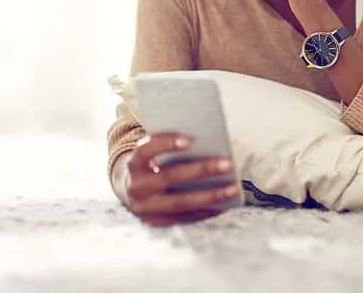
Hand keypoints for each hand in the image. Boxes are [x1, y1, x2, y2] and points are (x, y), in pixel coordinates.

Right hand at [115, 133, 240, 227]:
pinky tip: (225, 203)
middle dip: (201, 170)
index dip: (166, 143)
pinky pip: (185, 217)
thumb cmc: (151, 163)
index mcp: (133, 163)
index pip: (146, 150)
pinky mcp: (157, 222)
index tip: (190, 140)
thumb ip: (168, 147)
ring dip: (210, 196)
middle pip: (170, 177)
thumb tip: (205, 142)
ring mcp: (145, 208)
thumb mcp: (152, 152)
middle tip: (228, 164)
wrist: (128, 190)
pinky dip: (206, 210)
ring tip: (234, 188)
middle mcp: (136, 187)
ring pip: (180, 202)